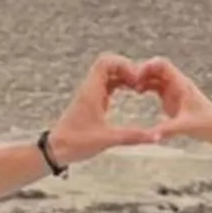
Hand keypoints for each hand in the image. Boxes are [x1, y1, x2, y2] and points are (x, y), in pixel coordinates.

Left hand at [43, 53, 161, 166]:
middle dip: (127, 69)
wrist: (56, 150)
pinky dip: (120, 85)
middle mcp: (90, 88)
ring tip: (139, 88)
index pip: (106, 62)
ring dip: (124, 77)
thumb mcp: (107, 139)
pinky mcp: (91, 101)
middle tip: (140, 83)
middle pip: (109, 65)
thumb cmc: (76, 143)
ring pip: (109, 74)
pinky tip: (131, 94)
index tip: (136, 79)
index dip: (124, 65)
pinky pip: (107, 84)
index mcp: (91, 92)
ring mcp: (90, 94)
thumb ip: (132, 136)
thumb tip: (155, 136)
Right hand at [133, 56, 211, 149]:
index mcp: (181, 84)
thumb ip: (166, 130)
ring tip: (129, 88)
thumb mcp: (184, 127)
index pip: (162, 65)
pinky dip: (145, 85)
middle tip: (128, 84)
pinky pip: (155, 85)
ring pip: (154, 76)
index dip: (147, 67)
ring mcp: (173, 89)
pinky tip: (136, 92)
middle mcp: (176, 83)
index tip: (136, 79)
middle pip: (155, 67)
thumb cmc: (205, 125)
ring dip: (142, 78)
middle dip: (141, 72)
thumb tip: (150, 136)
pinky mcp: (170, 97)